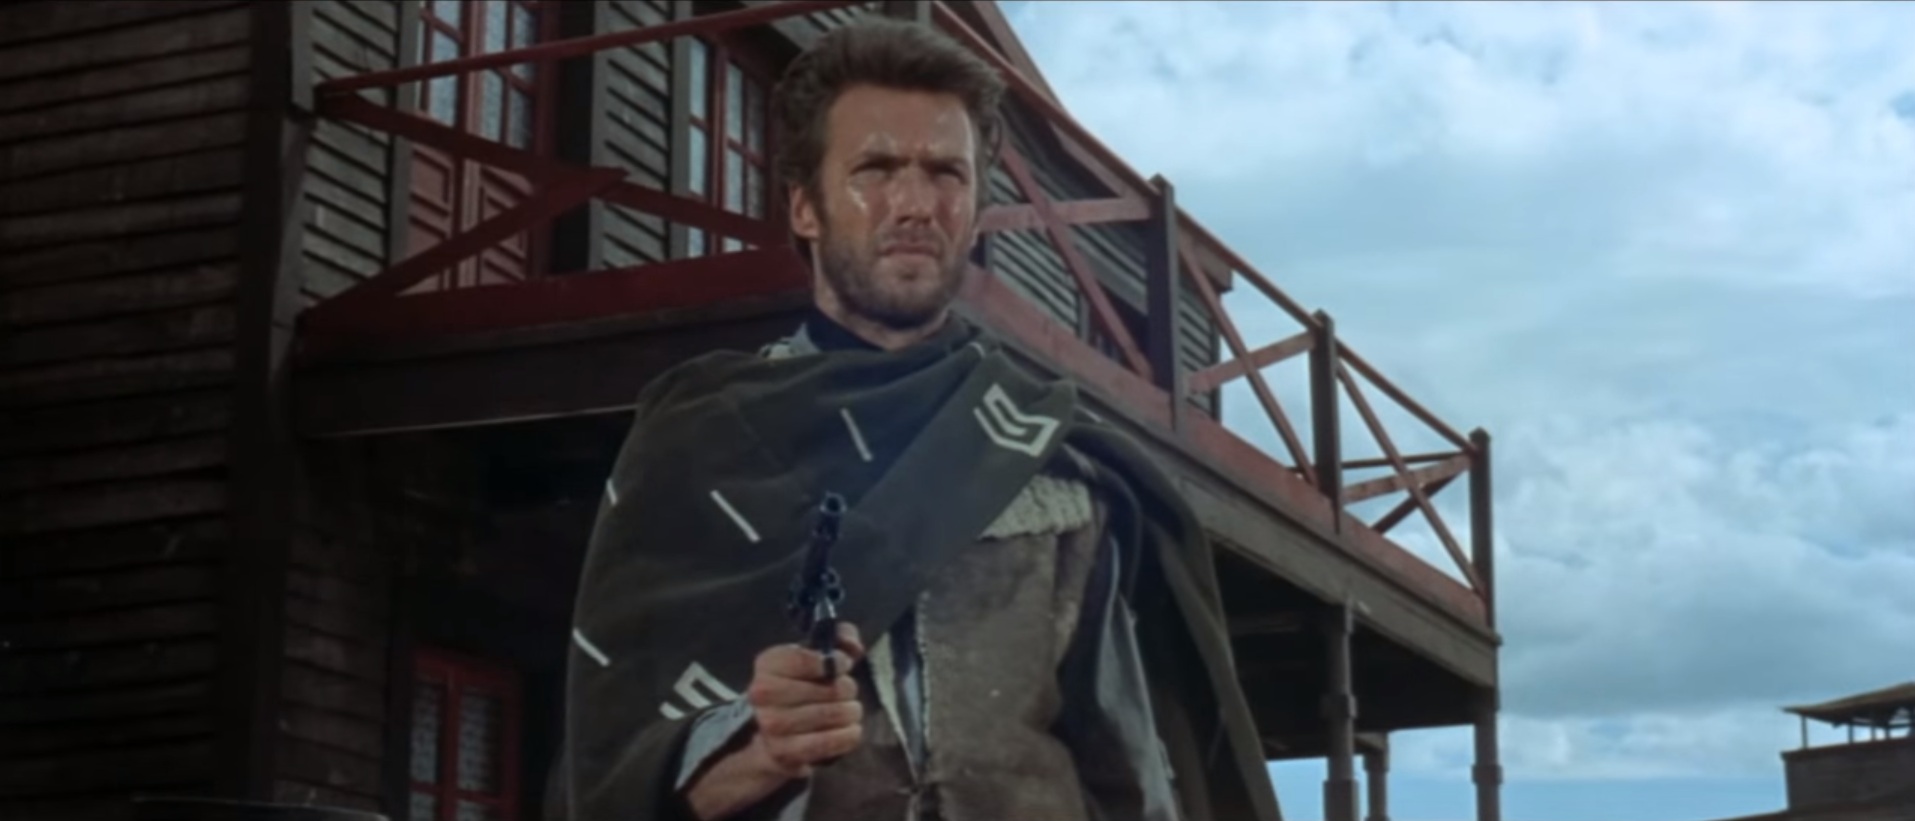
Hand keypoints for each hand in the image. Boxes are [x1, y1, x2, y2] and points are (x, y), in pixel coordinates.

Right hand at [743, 621, 866, 778]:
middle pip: (829, 688)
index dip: (836, 661)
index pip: (808, 659)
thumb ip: (841, 637)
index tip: (843, 665)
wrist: (776, 729)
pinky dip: (848, 735)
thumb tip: (853, 647)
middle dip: (847, 689)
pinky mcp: (785, 752)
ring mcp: (772, 724)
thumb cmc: (803, 684)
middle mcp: (762, 693)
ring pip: (834, 714)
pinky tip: (850, 729)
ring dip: (850, 712)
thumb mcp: (818, 653)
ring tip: (849, 710)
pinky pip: (830, 742)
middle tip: (846, 692)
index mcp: (768, 663)